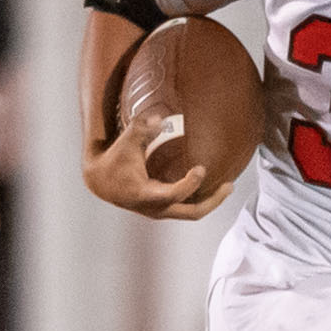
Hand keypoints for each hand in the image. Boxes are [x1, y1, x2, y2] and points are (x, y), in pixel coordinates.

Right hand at [82, 116, 231, 221]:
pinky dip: (200, 199)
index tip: (201, 167)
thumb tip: (160, 117)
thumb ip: (141, 129)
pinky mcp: (162, 208)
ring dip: (210, 201)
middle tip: (229, 186)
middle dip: (213, 201)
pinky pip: (186, 208)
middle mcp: (155, 208)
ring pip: (191, 213)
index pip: (174, 194)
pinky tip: (211, 185)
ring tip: (227, 186)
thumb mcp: (126, 142)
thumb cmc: (115, 160)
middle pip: (192, 212)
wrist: (101, 181)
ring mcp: (160, 211)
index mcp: (146, 195)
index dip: (190, 183)